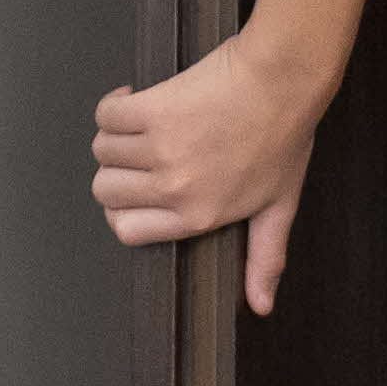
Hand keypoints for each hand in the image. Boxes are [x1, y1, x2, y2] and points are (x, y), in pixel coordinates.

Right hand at [93, 32, 337, 308]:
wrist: (283, 79)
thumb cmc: (283, 136)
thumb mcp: (278, 206)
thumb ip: (265, 258)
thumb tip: (262, 306)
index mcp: (197, 214)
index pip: (127, 230)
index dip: (125, 210)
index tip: (137, 191)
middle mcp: (173, 187)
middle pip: (105, 191)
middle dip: (117, 173)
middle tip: (140, 155)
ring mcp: (159, 147)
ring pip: (103, 151)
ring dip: (117, 136)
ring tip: (143, 126)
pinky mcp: (151, 108)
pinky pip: (106, 116)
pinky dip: (115, 106)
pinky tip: (136, 99)